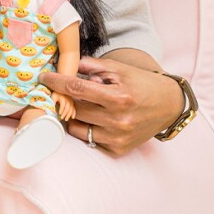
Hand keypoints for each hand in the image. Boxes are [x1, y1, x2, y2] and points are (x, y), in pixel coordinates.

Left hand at [38, 55, 183, 153]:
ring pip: (77, 127)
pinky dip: (86, 127)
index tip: (44, 78)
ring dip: (73, 115)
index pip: (77, 88)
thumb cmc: (142, 84)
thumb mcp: (120, 69)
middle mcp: (118, 120)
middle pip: (75, 109)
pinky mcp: (118, 149)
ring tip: (80, 104)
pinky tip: (93, 118)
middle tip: (61, 90)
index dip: (57, 82)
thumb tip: (68, 64)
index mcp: (119, 97)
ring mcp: (118, 137)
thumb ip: (93, 65)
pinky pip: (89, 139)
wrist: (168, 106)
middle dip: (64, 98)